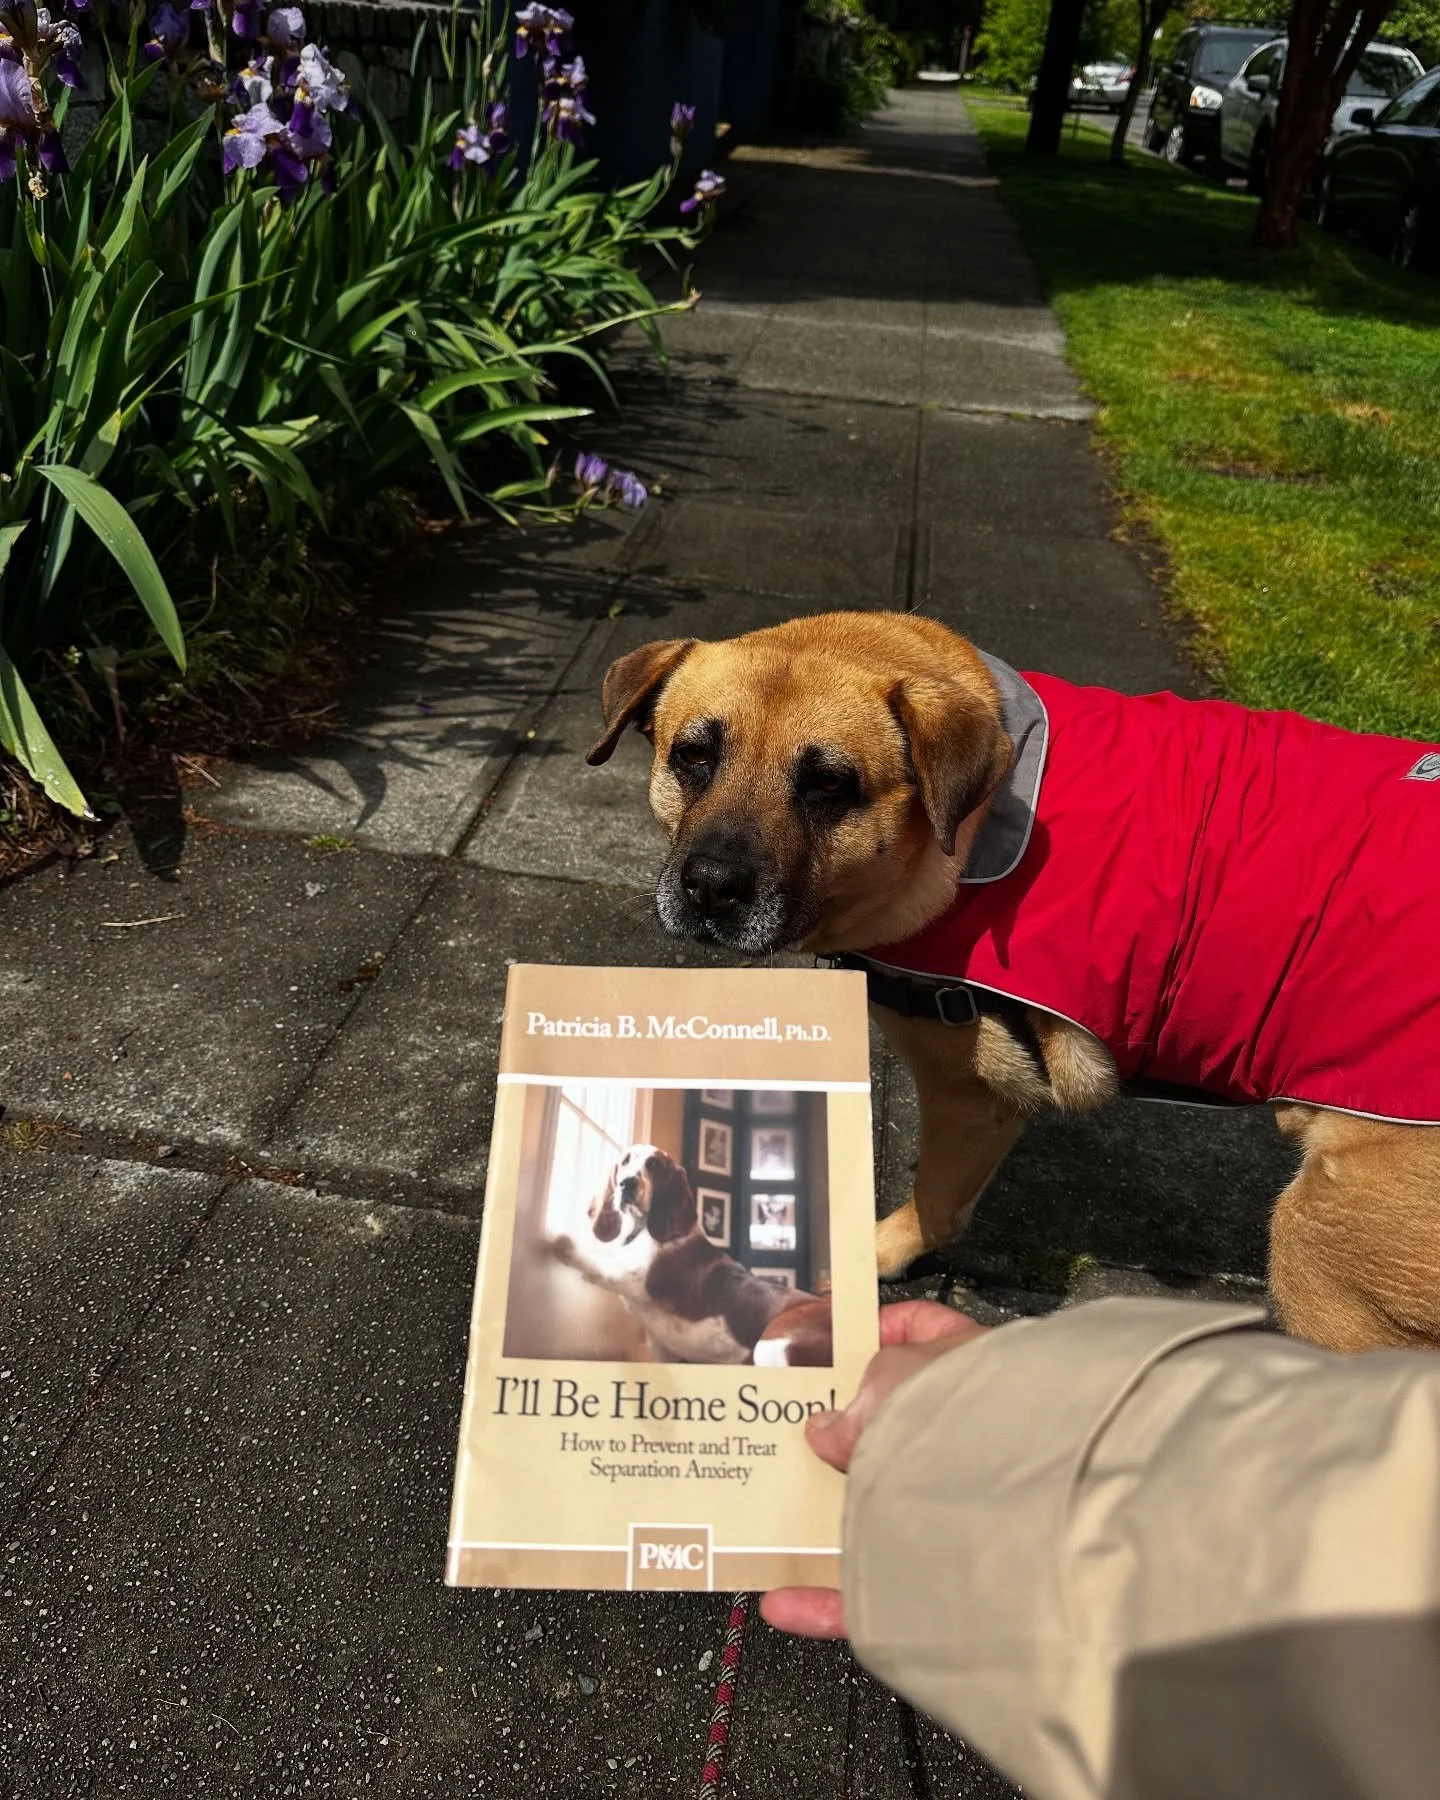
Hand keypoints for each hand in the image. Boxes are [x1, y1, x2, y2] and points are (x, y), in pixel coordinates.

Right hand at [760, 1299, 986, 1640]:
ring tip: (781, 1514)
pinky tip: (785, 1601)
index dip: (879, 1330)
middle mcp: (975, 1437)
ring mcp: (967, 1509)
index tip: (833, 1346)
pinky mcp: (950, 1577)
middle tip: (799, 1436)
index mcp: (971, 1366)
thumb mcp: (895, 1380)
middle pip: (898, 1431)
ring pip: (886, 1513)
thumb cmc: (975, 1415)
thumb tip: (825, 1429)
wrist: (1037, 1504)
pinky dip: (829, 1599)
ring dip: (834, 1517)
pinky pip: (880, 1591)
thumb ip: (857, 1399)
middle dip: (848, 1437)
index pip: (924, 1332)